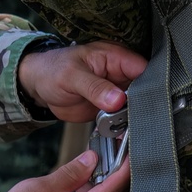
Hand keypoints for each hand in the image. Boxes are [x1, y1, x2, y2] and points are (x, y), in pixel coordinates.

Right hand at [0, 149, 130, 191]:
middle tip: (126, 148)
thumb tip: (93, 158)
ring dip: (113, 178)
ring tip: (112, 153)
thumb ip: (70, 174)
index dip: (124, 171)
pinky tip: (95, 170)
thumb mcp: (41, 189)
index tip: (133, 152)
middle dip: (123, 172)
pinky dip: (100, 185)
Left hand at [18, 41, 147, 121]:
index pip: (143, 68)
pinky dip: (125, 126)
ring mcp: (117, 92)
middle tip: (144, 120)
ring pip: (137, 105)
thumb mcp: (72, 76)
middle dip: (146, 104)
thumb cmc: (52, 71)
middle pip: (146, 88)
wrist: (38, 87)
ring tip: (134, 130)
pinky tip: (126, 135)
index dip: (152, 84)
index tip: (153, 102)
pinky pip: (124, 117)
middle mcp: (120, 74)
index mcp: (115, 57)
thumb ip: (95, 87)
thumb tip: (118, 99)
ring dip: (136, 118)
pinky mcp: (111, 108)